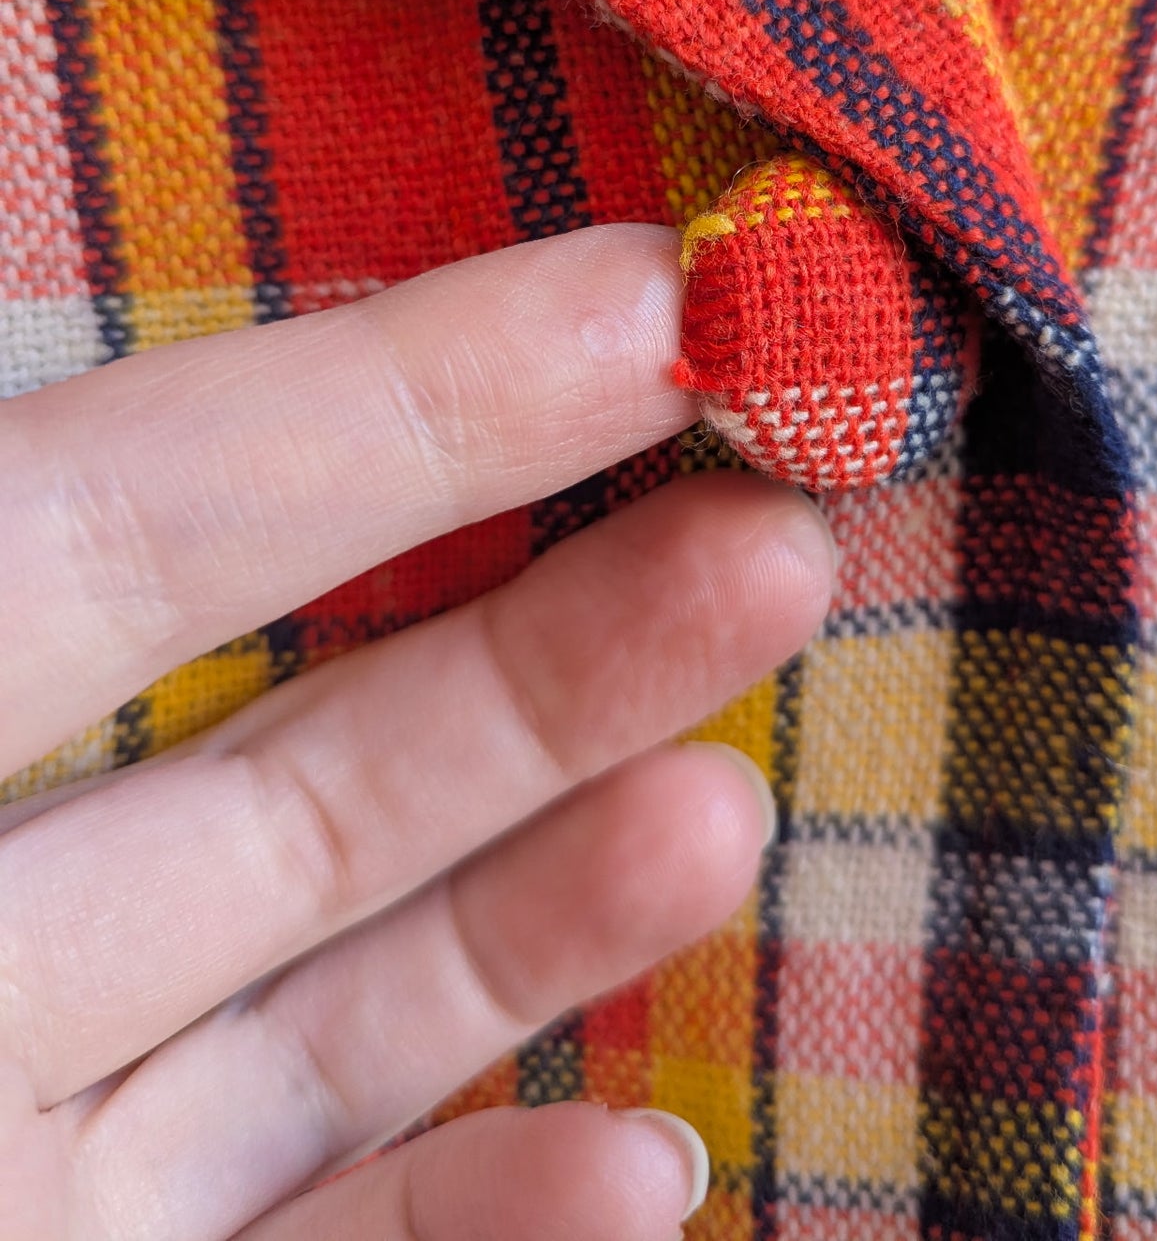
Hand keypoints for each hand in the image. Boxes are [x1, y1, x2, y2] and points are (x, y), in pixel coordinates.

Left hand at [0, 226, 834, 1239]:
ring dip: (557, 904)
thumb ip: (55, 557)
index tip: (659, 302)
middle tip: (787, 527)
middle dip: (549, 648)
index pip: (119, 524)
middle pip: (293, 765)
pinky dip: (494, 1215)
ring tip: (733, 810)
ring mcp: (37, 1150)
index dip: (384, 405)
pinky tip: (642, 1162)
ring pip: (334, 990)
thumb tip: (186, 386)